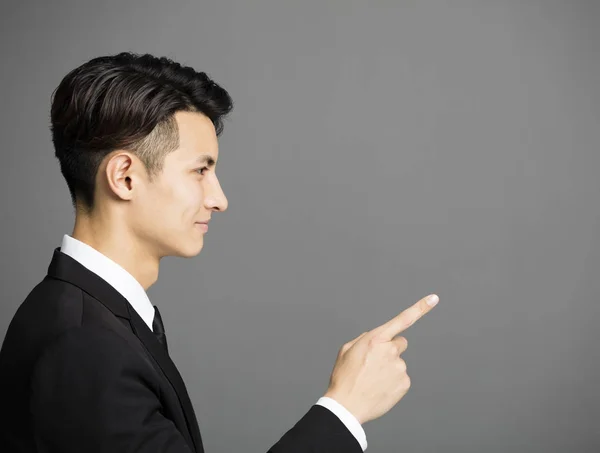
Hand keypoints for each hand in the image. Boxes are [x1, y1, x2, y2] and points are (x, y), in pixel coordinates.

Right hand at [324, 294, 438, 424]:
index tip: (434, 298)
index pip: (402, 320)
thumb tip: (377, 338)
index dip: (420, 308)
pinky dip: (392, 382)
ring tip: (372, 379)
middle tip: (374, 363)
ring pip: (398, 362)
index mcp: (375, 339)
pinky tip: (379, 388)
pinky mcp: (404, 383)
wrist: (347, 406)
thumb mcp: (347, 350)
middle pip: (399, 343)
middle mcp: (390, 351)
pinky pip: (401, 378)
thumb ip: (365, 339)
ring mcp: (399, 368)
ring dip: (388, 368)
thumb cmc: (344, 377)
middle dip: (390, 349)